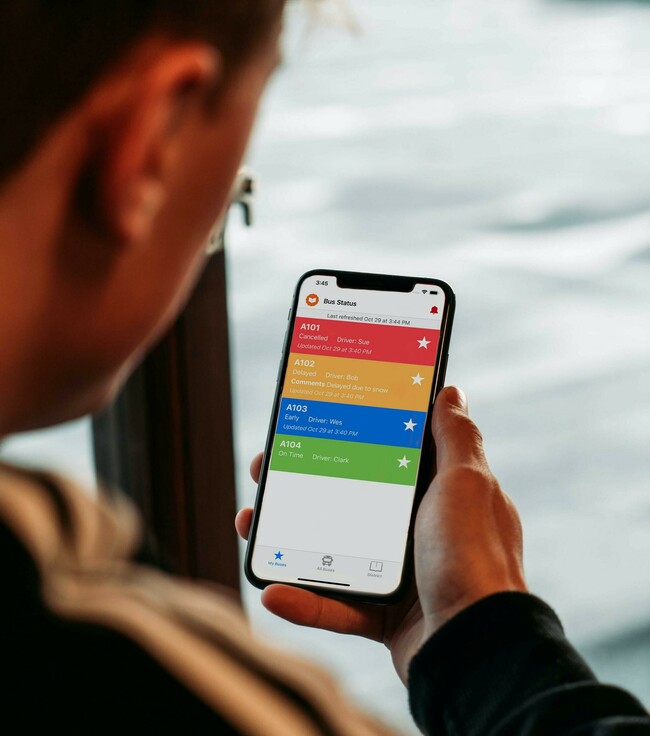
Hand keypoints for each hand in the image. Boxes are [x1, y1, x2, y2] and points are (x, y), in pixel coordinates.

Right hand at [235, 387, 525, 683]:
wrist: (477, 647)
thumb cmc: (476, 557)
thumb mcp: (468, 482)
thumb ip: (456, 437)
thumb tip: (450, 393)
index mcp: (438, 494)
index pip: (386, 454)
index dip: (349, 437)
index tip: (316, 422)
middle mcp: (420, 530)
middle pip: (350, 498)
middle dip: (304, 483)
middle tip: (267, 469)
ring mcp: (401, 573)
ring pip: (333, 548)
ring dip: (289, 538)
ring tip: (252, 524)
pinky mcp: (385, 616)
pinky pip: (336, 607)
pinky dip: (304, 601)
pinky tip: (273, 591)